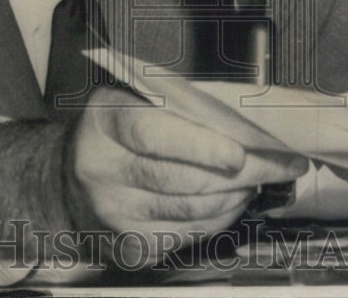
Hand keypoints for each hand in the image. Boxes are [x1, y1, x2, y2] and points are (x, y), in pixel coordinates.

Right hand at [68, 87, 306, 252]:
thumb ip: (175, 104)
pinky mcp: (130, 248)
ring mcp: (115, 216)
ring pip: (192, 210)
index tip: (243, 152)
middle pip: (183, 179)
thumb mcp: (131, 99)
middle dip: (244, 173)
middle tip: (283, 163)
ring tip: (264, 177)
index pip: (155, 135)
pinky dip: (221, 217)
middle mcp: (104, 172)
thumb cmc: (113, 131)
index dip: (202, 147)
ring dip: (238, 195)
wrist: (63, 182)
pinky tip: (235, 200)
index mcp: (105, 123)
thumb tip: (243, 117)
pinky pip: (190, 235)